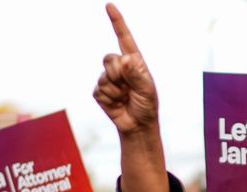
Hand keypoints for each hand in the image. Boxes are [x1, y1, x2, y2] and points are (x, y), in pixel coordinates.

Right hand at [93, 3, 157, 134]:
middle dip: (118, 74)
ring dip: (115, 90)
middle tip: (129, 88)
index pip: (124, 38)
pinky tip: (117, 104)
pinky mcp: (100, 91)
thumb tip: (125, 59)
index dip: (116, 22)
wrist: (137, 125)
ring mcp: (108, 78)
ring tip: (125, 98)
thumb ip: (137, 74)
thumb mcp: (147, 89)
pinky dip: (109, 99)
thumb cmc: (147, 105)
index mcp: (134, 62)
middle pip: (109, 58)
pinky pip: (99, 90)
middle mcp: (120, 67)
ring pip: (104, 76)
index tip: (109, 6)